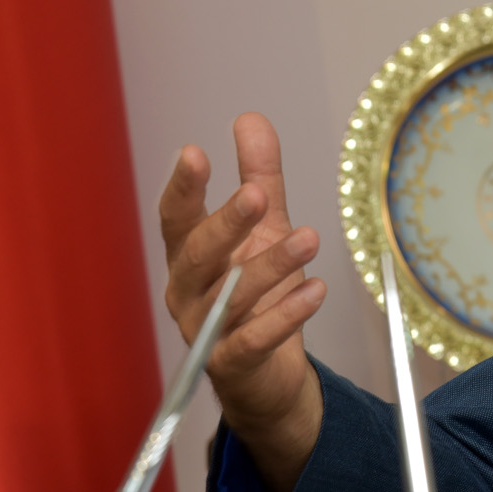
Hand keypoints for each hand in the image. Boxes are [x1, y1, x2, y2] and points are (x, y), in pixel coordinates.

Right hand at [159, 112, 326, 491]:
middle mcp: (189, 292)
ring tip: (310, 239)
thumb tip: (250, 118)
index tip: (195, 152)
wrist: (269, 373)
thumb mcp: (265, 228)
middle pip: (197, 255)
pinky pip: (253, 341)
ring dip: (271, 266)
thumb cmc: (259, 292)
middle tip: (259, 194)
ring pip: (231, 297)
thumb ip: (259, 175)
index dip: (184, 187)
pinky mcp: (232, 366)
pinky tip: (315, 291)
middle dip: (226, 223)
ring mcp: (205, 332)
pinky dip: (285, 316)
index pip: (177, 218)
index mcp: (190, 255)